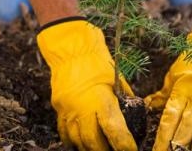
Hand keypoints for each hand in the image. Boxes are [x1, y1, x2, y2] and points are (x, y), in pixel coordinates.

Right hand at [37, 18, 136, 150]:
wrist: (71, 50)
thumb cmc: (98, 62)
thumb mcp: (117, 80)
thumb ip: (124, 99)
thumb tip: (133, 112)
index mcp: (101, 99)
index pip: (114, 130)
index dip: (124, 145)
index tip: (131, 150)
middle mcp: (82, 108)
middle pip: (94, 142)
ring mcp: (67, 111)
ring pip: (78, 142)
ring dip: (90, 149)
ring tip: (101, 149)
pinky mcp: (58, 110)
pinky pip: (65, 134)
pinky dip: (74, 142)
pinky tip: (82, 144)